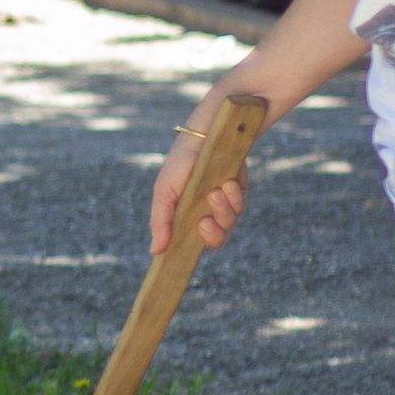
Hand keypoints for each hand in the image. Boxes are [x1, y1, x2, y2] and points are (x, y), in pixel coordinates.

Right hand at [149, 130, 247, 254]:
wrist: (207, 135)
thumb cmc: (180, 163)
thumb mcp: (164, 191)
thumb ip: (161, 222)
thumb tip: (154, 252)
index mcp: (183, 216)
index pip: (188, 245)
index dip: (189, 253)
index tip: (188, 258)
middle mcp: (203, 213)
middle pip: (214, 240)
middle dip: (212, 234)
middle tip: (204, 221)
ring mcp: (221, 205)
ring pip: (228, 224)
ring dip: (223, 210)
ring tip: (215, 191)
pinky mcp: (237, 194)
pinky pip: (240, 208)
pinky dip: (234, 199)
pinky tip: (226, 184)